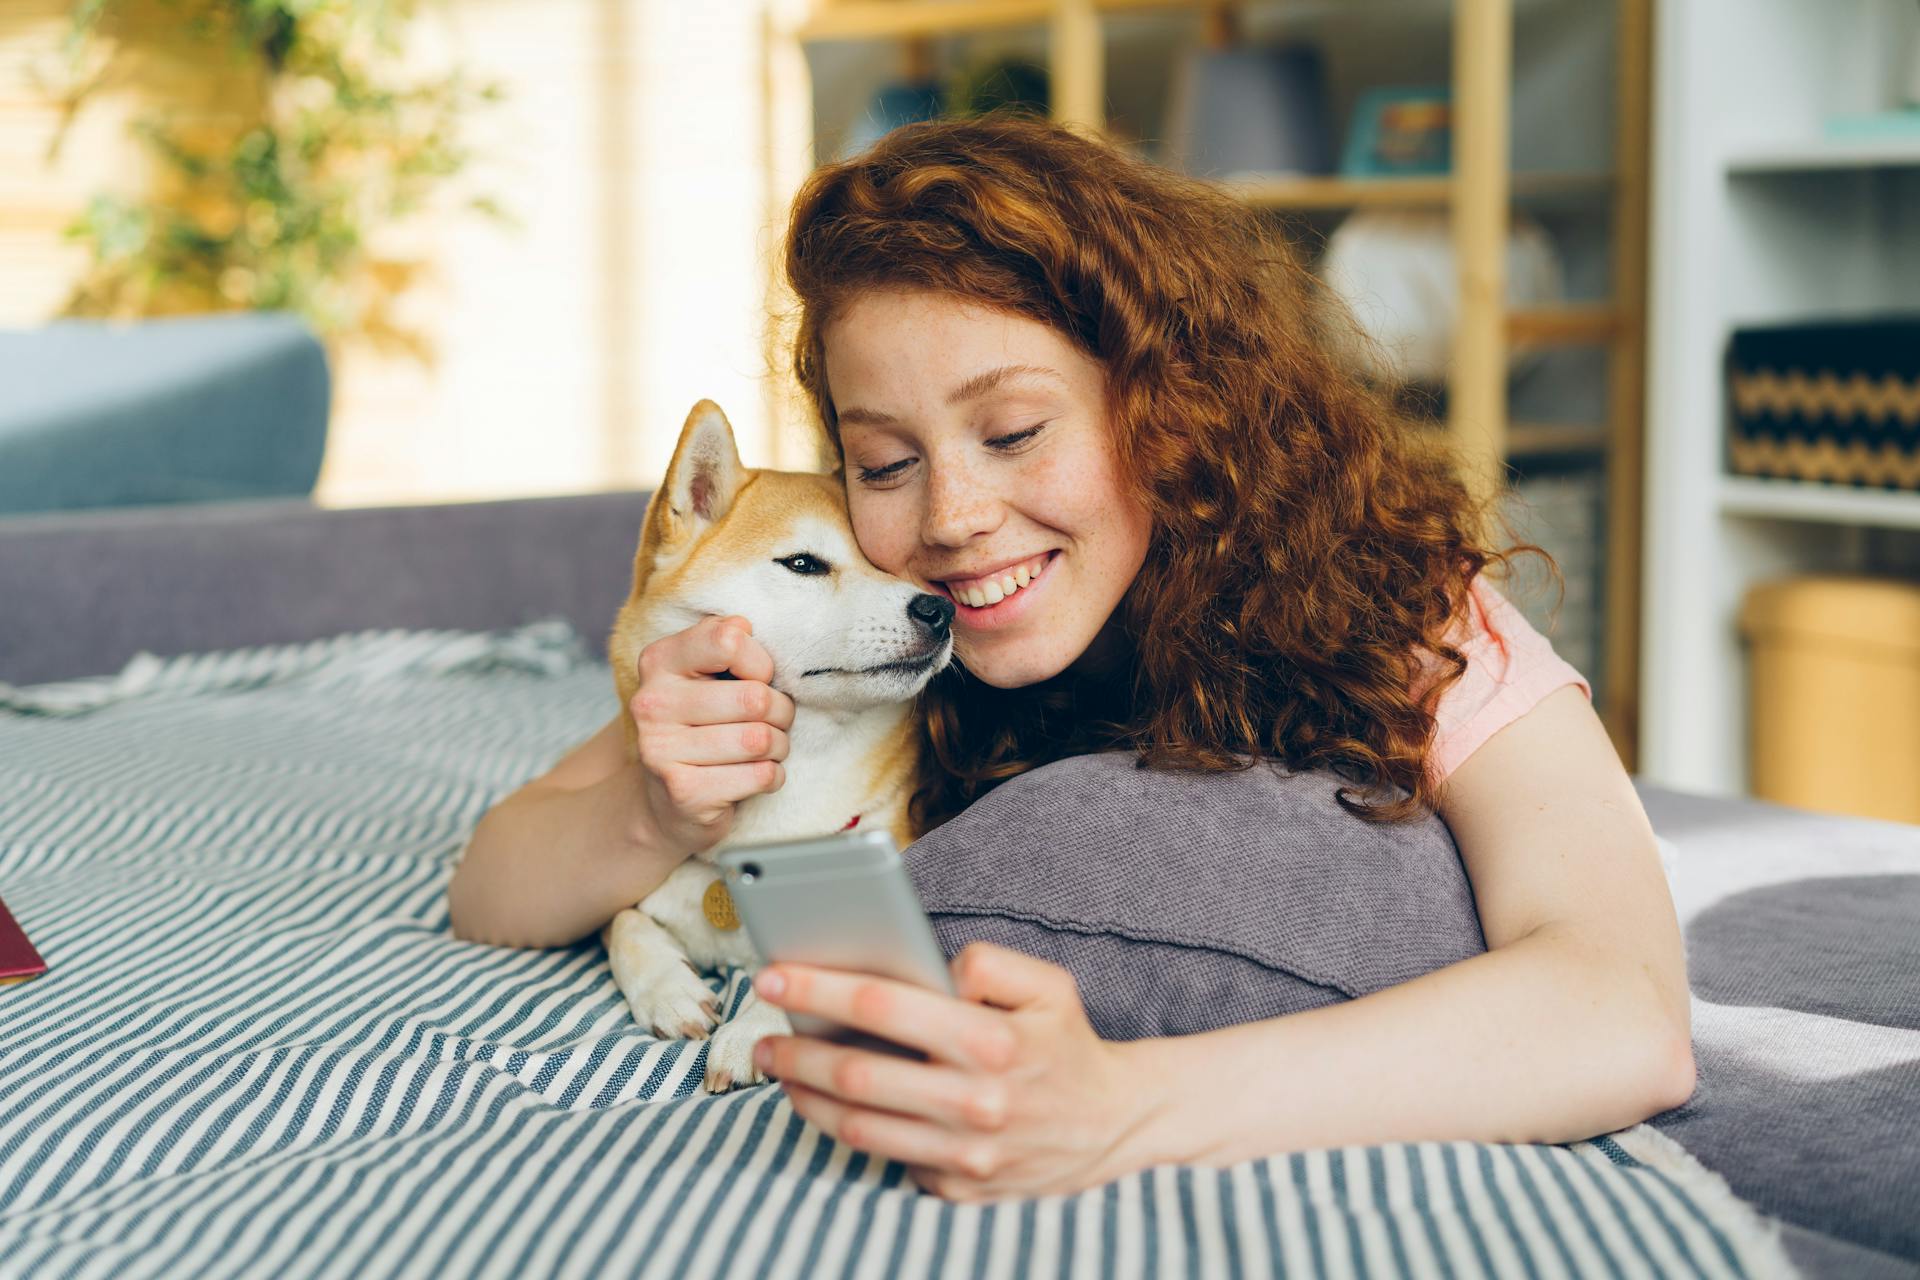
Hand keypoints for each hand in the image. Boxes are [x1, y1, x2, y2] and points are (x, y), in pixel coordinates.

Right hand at [630, 615, 794, 853]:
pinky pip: (760, 775)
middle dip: (780, 712)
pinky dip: (773, 776)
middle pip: (754, 697)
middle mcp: (653, 703)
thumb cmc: (702, 725)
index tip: (756, 678)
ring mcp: (663, 750)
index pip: (729, 641)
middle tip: (772, 720)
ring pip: (760, 739)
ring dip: (778, 746)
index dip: (760, 663)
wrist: (669, 800)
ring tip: (765, 747)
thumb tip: (744, 626)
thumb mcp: (705, 674)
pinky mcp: (685, 793)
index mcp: (659, 661)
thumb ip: (723, 641)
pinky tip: (756, 774)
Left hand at [749, 942, 1168, 1201]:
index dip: (818, 987)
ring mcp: (964, 1156)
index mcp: (992, 1042)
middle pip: (855, 1074)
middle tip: (761, 1034)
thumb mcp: (1047, 984)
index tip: (772, 975)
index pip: (884, 1006)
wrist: (1114, 1126)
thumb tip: (925, 967)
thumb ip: (987, 962)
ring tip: (781, 1068)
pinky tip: (830, 1106)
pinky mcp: (958, 1190)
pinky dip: (849, 1132)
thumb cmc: (1067, 1045)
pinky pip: (886, 1160)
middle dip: (795, 1049)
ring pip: (856, 1127)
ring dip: (805, 1095)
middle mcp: (975, 1103)